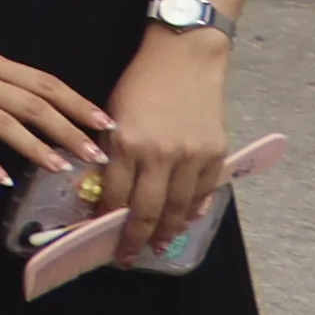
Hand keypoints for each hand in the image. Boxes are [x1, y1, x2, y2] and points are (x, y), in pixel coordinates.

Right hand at [0, 45, 113, 189]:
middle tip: (96, 156)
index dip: (78, 104)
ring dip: (37, 148)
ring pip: (6, 125)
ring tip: (63, 168)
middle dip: (68, 131)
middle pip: (34, 105)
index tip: (108, 124)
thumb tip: (44, 106)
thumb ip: (3, 82)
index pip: (45, 84)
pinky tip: (6, 180)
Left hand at [101, 24, 237, 256]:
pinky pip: (203, 192)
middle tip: (127, 257)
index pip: (115, 195)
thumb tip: (111, 189)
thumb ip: (114, 152)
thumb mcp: (115, 114)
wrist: (185, 57)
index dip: (107, 219)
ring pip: (178, 207)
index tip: (99, 235)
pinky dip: (192, 210)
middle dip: (135, 238)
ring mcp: (191, 156)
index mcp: (128, 143)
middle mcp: (160, 155)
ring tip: (157, 246)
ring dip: (166, 231)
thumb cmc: (142, 82)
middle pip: (147, 210)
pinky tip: (183, 221)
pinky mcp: (215, 154)